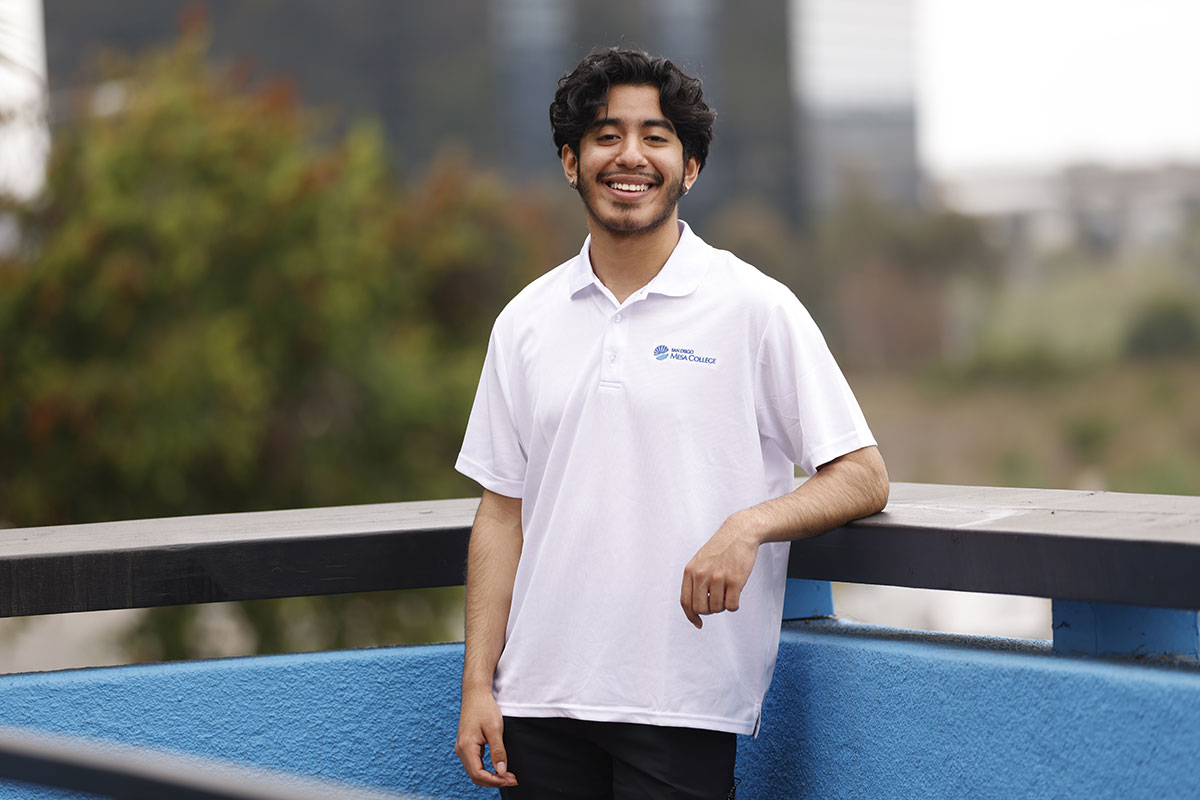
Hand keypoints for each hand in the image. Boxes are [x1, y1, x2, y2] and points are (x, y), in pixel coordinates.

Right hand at [455, 687, 517, 787]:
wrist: (475, 693)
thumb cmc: (484, 708)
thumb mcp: (495, 728)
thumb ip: (498, 751)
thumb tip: (501, 771)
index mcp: (466, 747)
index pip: (478, 774)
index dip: (495, 780)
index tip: (510, 779)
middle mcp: (461, 749)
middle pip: (475, 776)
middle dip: (494, 781)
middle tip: (512, 779)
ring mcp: (462, 748)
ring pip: (475, 771)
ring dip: (490, 777)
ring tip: (508, 776)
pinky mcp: (466, 745)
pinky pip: (474, 764)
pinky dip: (486, 770)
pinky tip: (498, 768)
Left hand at [680, 513, 760, 628]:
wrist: (739, 533)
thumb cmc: (721, 548)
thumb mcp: (700, 561)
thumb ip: (695, 580)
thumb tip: (695, 606)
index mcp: (690, 571)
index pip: (685, 602)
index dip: (691, 616)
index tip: (698, 623)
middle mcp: (701, 575)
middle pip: (701, 608)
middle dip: (709, 610)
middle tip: (717, 601)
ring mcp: (717, 578)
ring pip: (717, 608)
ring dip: (724, 604)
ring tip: (727, 590)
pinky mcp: (734, 581)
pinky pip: (732, 606)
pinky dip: (734, 604)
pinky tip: (735, 592)